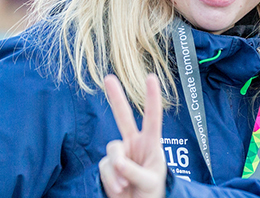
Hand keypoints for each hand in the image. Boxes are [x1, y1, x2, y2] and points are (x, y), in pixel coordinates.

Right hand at [99, 74, 167, 197]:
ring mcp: (119, 153)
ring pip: (112, 152)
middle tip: (108, 77)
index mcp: (151, 143)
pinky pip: (104, 168)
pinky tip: (120, 189)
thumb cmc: (151, 191)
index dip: (151, 98)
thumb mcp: (149, 182)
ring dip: (118, 172)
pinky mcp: (107, 165)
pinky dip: (112, 180)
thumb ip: (134, 171)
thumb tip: (117, 162)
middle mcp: (134, 143)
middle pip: (123, 117)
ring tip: (127, 186)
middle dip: (115, 97)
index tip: (151, 77)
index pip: (152, 117)